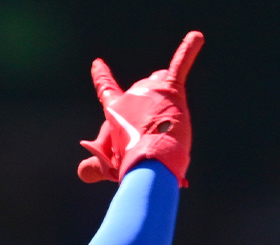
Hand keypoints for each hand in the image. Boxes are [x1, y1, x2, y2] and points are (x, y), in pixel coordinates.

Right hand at [78, 30, 202, 186]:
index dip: (102, 77)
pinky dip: (188, 49)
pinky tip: (196, 37)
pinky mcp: (171, 90)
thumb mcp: (106, 167)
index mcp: (115, 111)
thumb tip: (82, 172)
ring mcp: (151, 90)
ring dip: (165, 96)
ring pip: (160, 81)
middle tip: (153, 133)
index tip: (98, 64)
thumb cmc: (128, 166)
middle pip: (143, 89)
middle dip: (150, 106)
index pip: (106, 90)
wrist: (149, 163)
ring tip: (167, 117)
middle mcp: (131, 95)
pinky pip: (179, 66)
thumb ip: (92, 168)